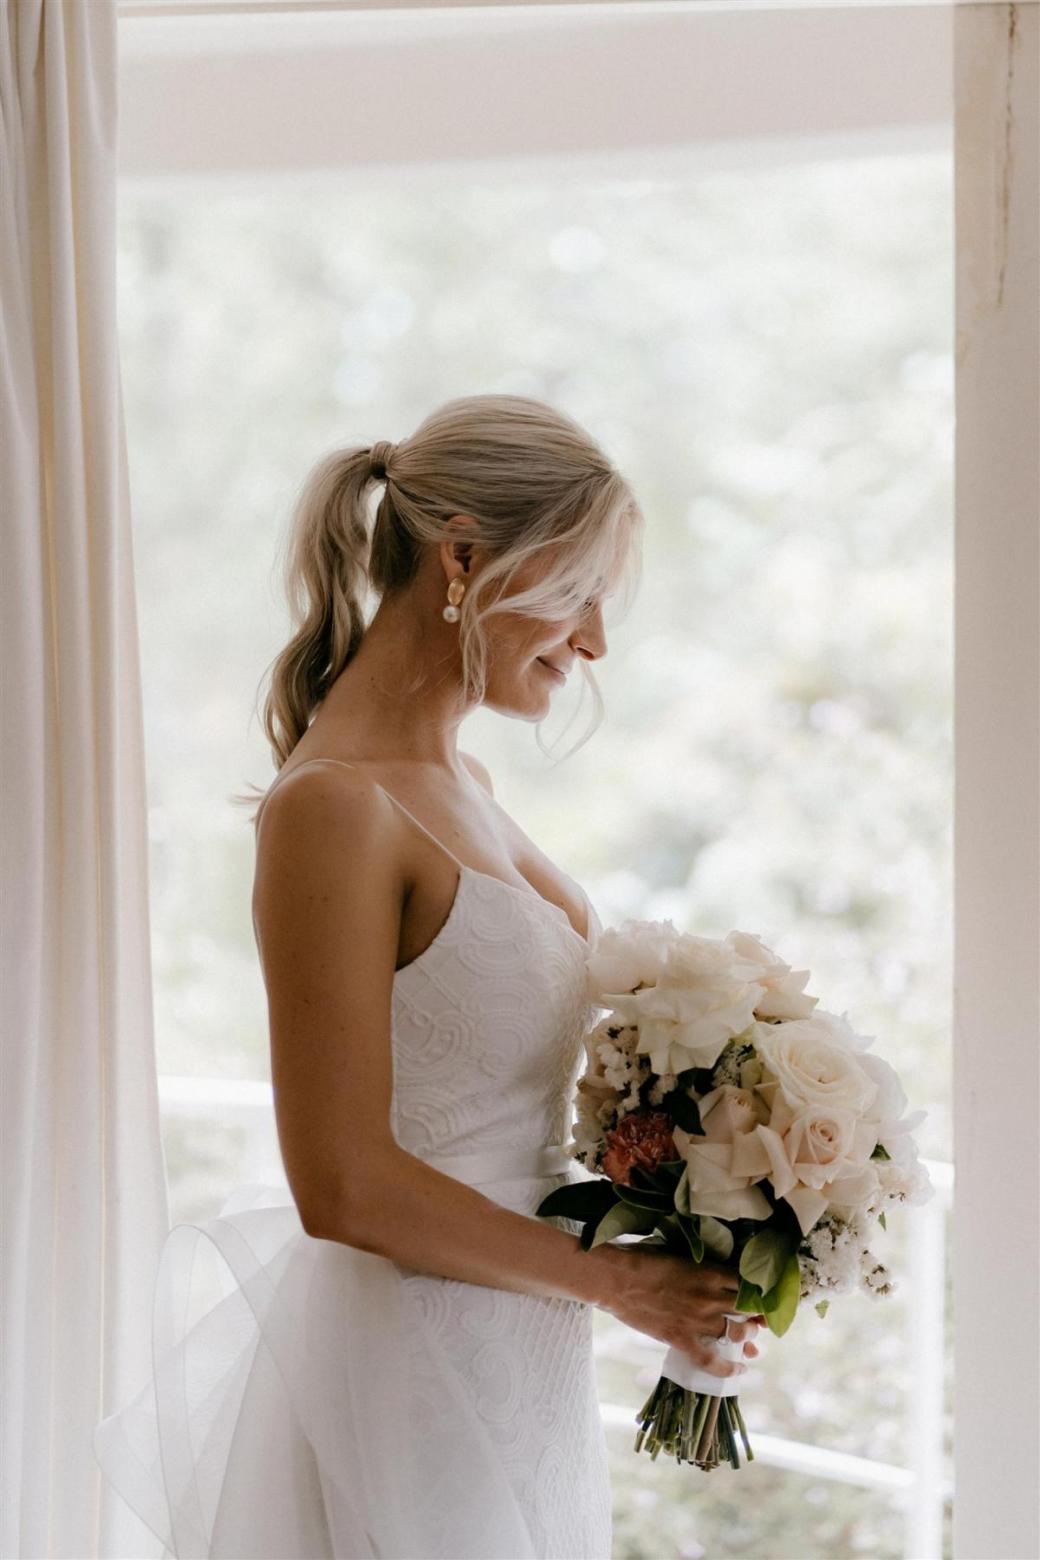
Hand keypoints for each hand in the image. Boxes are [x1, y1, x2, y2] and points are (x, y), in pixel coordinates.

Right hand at [599, 1247, 764, 1380]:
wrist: (615, 1278)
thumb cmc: (642, 1259)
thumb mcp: (679, 1254)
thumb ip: (702, 1266)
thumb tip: (719, 1274)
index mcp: (709, 1272)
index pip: (748, 1284)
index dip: (759, 1293)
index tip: (763, 1297)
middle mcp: (709, 1297)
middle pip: (747, 1310)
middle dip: (756, 1316)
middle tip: (757, 1320)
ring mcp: (696, 1320)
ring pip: (736, 1333)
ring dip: (746, 1337)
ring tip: (748, 1340)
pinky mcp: (680, 1338)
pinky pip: (711, 1359)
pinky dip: (728, 1367)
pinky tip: (740, 1369)